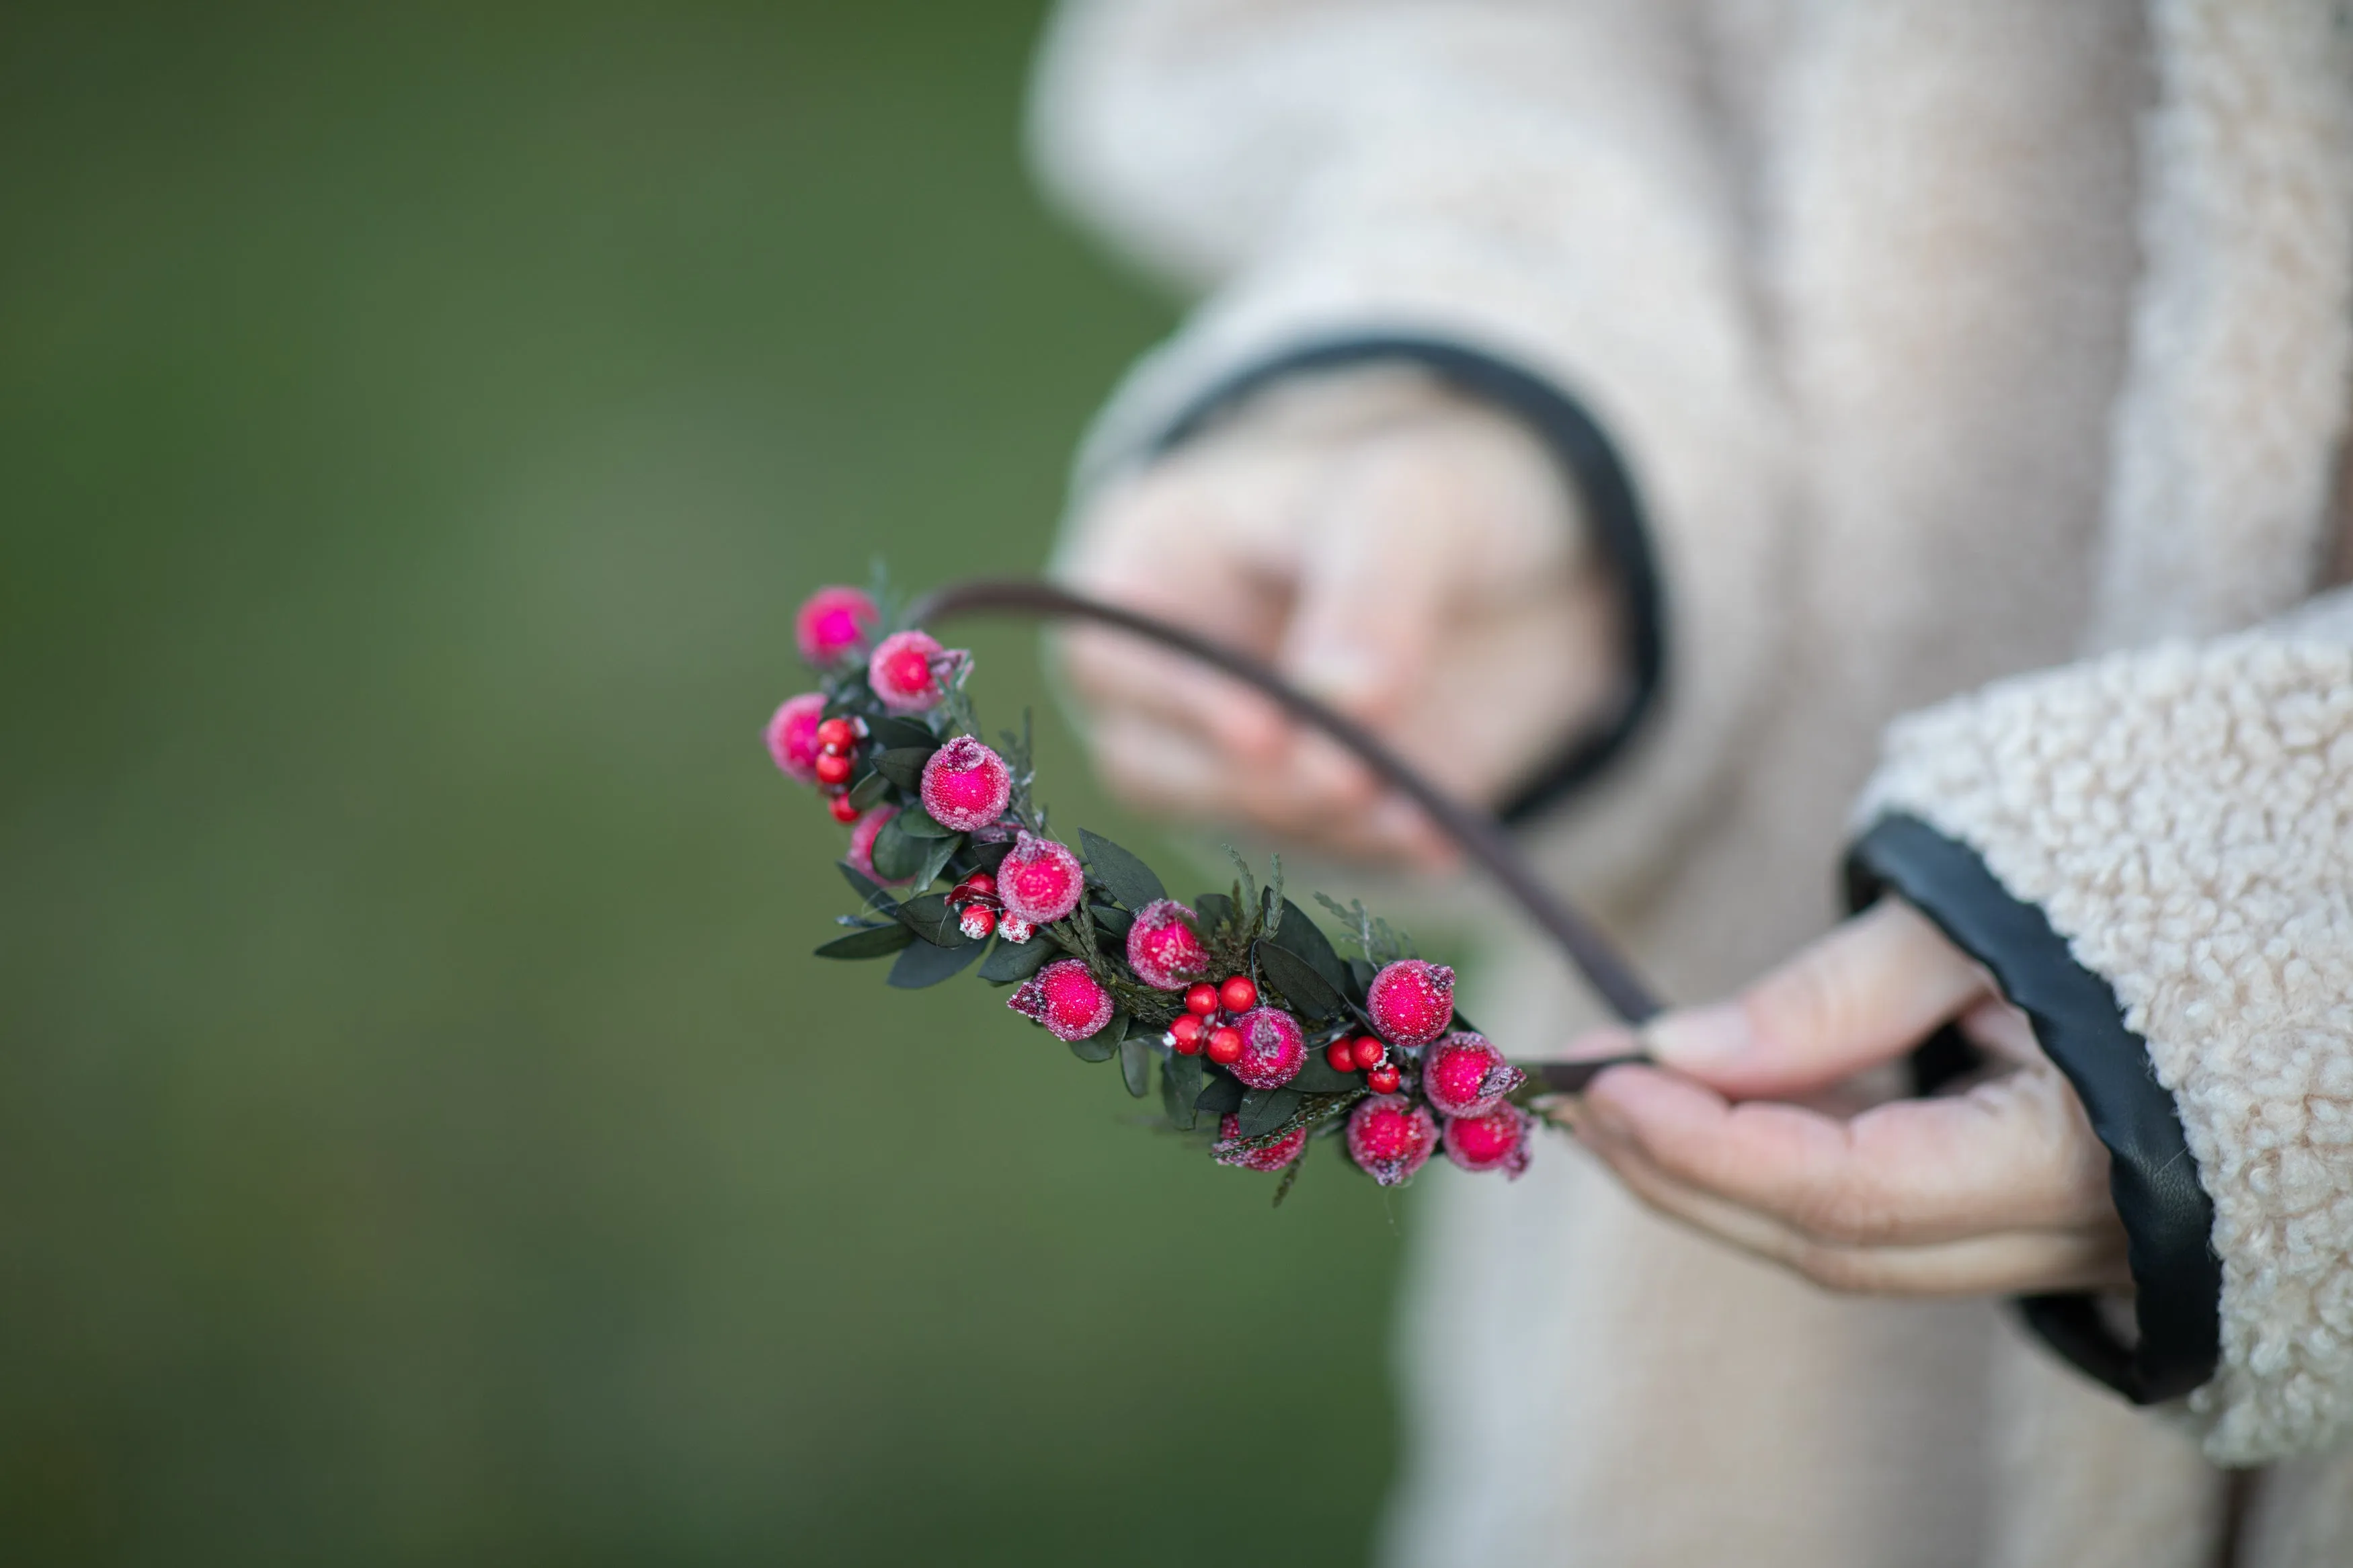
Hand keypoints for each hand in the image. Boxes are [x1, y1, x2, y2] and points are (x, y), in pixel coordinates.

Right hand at [1054, 370, 1623, 867]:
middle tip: (1354, 780)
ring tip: (1410, 803)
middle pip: (1150, 762)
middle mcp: (1167, 677)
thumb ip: (1371, 590)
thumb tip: (1348, 700)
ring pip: (1229, 821)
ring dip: (1317, 822)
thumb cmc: (1424, 502)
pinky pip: (1323, 854)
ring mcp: (1231, 758)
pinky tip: (1440, 835)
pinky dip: (1377, 850)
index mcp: (1149, 568)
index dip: (1175, 700)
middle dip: (1252, 782)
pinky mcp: (1305, 815)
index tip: (1264, 732)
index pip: (1114, 653)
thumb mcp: (1404, 503)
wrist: (1519, 567)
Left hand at [1560, 899, 2129, 1295]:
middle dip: (1685, 1171)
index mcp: (2077, 1162)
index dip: (1706, 1146)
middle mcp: (2073, 1236)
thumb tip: (1675, 1050)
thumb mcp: (1986, 913)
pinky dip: (1788, 1164)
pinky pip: (1889, 1216)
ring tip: (1617, 1088)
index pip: (1846, 1195)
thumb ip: (1835, 1000)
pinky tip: (1716, 1100)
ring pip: (1852, 1243)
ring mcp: (2062, 1241)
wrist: (2302, 905)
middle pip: (1831, 1242)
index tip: (1600, 1075)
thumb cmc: (2154, 881)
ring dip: (1721, 1174)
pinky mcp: (2036, 1214)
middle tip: (1574, 1089)